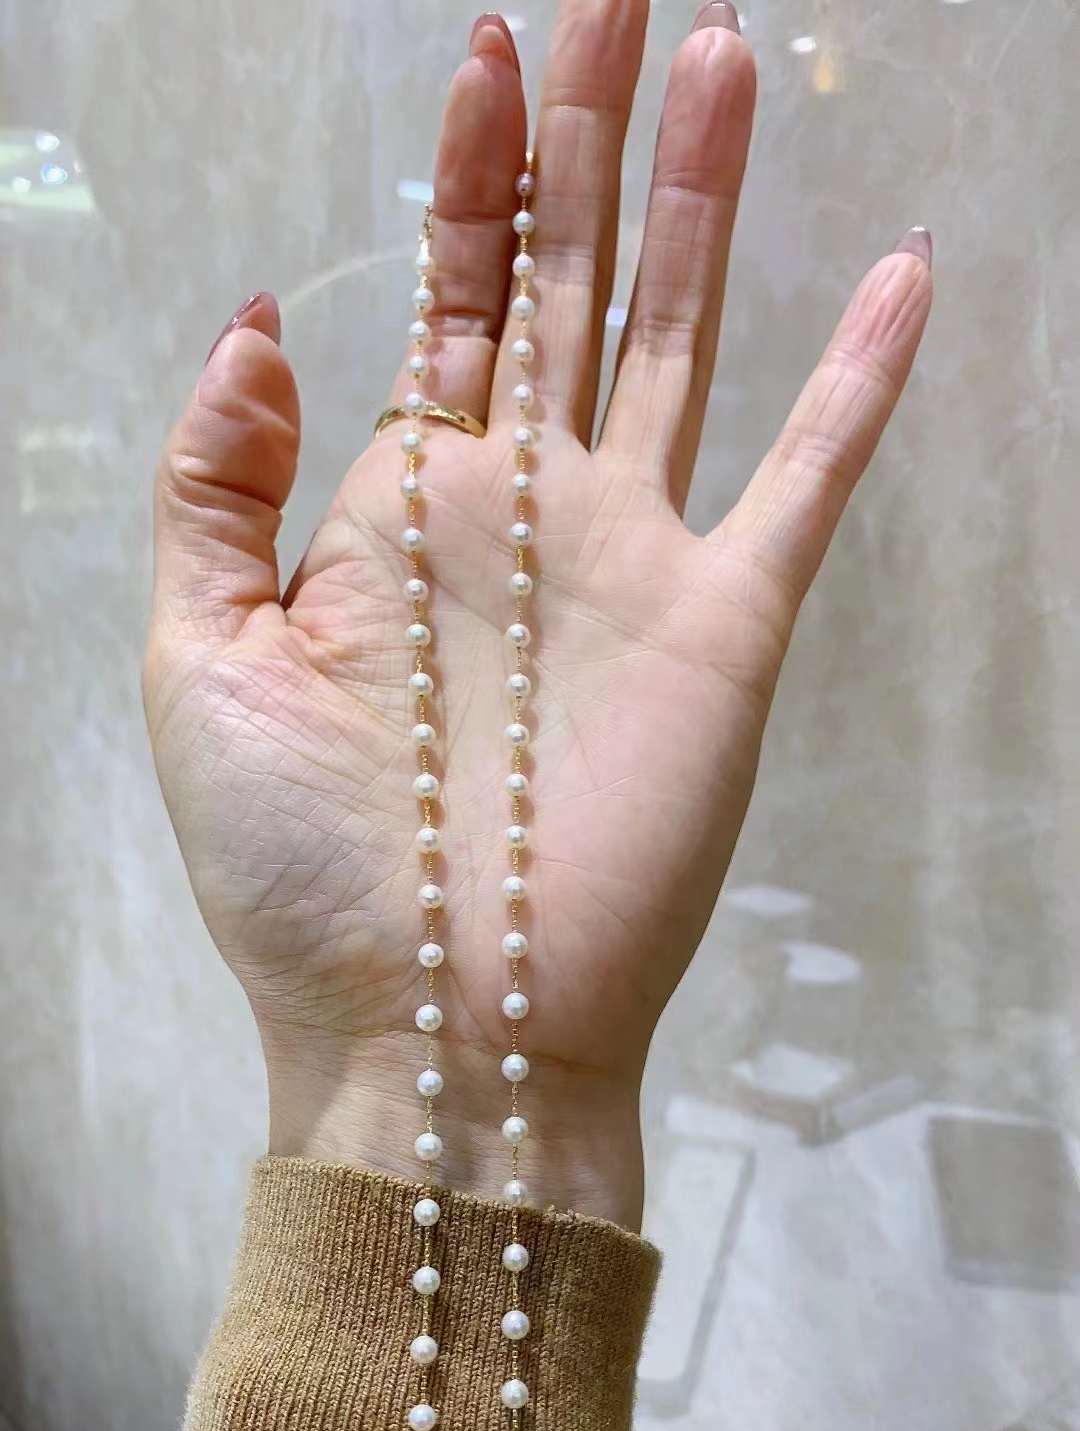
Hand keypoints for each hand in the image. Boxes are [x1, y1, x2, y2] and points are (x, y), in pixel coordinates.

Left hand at [144, 1, 930, 1227]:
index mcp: (401, 506)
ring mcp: (635, 562)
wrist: (424, 1023)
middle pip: (573, 281)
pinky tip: (900, 271)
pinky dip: (856, 381)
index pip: (450, 298)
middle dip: (584, 136)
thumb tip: (268, 319)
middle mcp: (528, 508)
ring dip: (704, 203)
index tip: (481, 42)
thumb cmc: (298, 868)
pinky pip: (807, 480)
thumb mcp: (198, 659)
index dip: (467, 173)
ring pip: (685, 339)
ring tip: (721, 58)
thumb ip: (216, 485)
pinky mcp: (726, 629)